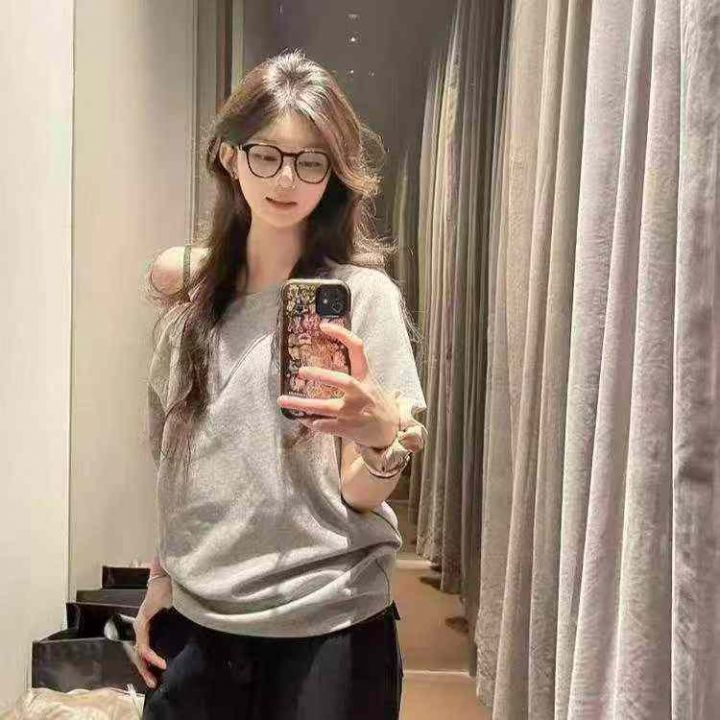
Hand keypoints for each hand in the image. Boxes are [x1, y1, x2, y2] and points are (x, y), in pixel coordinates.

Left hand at [131, 576, 172, 688]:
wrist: (167, 575)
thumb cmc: (173, 589)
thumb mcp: (175, 610)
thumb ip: (176, 622)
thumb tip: (187, 636)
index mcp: (148, 623)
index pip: (146, 647)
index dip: (151, 662)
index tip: (163, 672)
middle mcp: (141, 625)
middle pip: (140, 653)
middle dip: (146, 670)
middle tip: (155, 683)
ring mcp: (140, 624)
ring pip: (140, 652)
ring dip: (147, 667)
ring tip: (156, 678)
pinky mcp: (142, 623)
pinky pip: (144, 645)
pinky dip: (151, 656)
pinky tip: (161, 662)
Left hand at [277, 322, 399, 448]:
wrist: (391, 431)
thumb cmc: (376, 404)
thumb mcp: (371, 384)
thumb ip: (355, 372)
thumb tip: (333, 353)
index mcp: (366, 377)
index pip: (357, 349)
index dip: (342, 334)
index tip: (323, 326)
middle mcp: (361, 393)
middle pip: (343, 381)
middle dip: (321, 376)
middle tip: (301, 371)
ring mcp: (354, 413)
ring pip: (326, 407)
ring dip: (303, 404)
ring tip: (282, 400)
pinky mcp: (348, 429)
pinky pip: (326, 425)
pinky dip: (312, 422)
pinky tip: (301, 418)